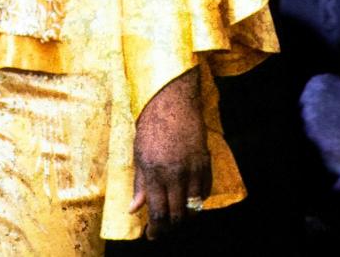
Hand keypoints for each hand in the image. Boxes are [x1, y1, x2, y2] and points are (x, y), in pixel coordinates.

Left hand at [129, 66, 210, 239]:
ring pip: (193, 207)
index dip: (156, 230)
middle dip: (169, 227)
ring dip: (184, 216)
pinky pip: (204, 192)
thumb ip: (138, 184)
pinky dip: (196, 201)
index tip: (152, 236)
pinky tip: (188, 199)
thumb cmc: (150, 126)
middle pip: (177, 215)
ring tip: (175, 215)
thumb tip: (134, 209)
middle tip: (162, 229)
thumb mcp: (137, 154)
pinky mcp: (205, 163)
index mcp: (154, 172)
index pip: (157, 212)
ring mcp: (192, 169)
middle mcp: (175, 174)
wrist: (172, 102)